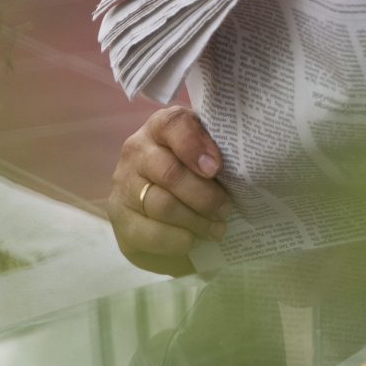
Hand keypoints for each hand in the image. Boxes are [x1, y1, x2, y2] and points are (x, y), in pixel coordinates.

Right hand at [108, 105, 229, 272]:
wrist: (166, 216)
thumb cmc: (199, 178)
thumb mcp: (213, 159)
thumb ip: (223, 154)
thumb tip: (247, 168)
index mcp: (163, 128)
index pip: (174, 124)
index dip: (195, 145)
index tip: (216, 168)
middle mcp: (137, 150)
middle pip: (170, 172)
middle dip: (205, 196)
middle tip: (226, 210)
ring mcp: (123, 183)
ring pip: (161, 204)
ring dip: (195, 220)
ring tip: (216, 229)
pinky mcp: (118, 216)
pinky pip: (147, 231)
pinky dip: (174, 239)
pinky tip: (191, 241)